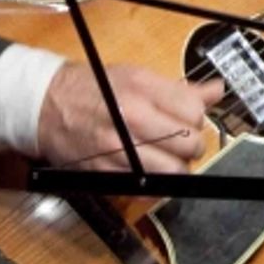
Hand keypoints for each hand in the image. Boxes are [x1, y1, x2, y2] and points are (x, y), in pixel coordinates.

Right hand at [36, 62, 224, 172]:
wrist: (47, 106)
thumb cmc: (94, 89)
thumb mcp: (138, 76)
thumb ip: (180, 89)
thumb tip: (217, 91)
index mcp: (143, 88)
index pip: (195, 112)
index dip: (199, 118)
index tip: (191, 119)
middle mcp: (132, 117)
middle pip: (189, 143)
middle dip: (193, 145)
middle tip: (184, 142)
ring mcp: (119, 147)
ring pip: (174, 171)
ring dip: (178, 168)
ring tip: (170, 158)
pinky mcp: (107, 171)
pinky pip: (148, 187)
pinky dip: (157, 183)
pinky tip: (151, 170)